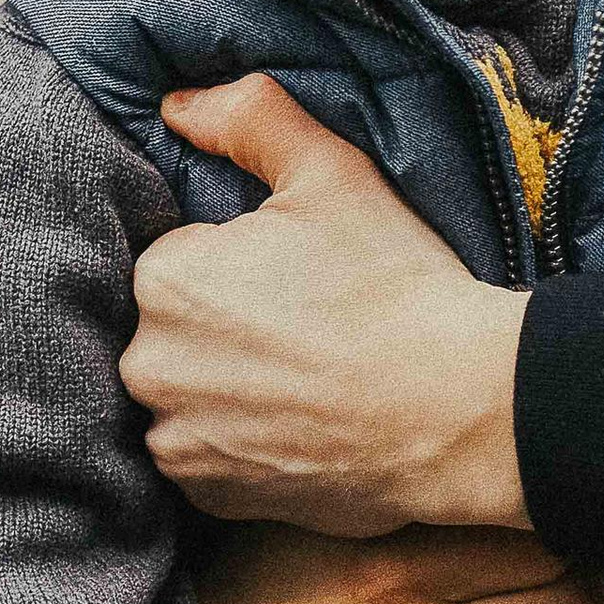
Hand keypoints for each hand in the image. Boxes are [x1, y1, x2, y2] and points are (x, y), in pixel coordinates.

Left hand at [124, 77, 530, 535]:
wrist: (456, 413)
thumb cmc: (394, 287)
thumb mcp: (331, 172)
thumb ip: (248, 118)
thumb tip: (177, 105)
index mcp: (164, 279)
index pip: (180, 262)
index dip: (241, 266)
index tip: (299, 281)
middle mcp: (148, 365)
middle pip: (176, 332)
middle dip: (226, 328)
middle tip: (308, 330)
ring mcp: (175, 440)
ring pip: (188, 395)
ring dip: (227, 388)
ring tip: (307, 382)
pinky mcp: (209, 498)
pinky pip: (207, 457)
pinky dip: (242, 444)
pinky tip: (300, 427)